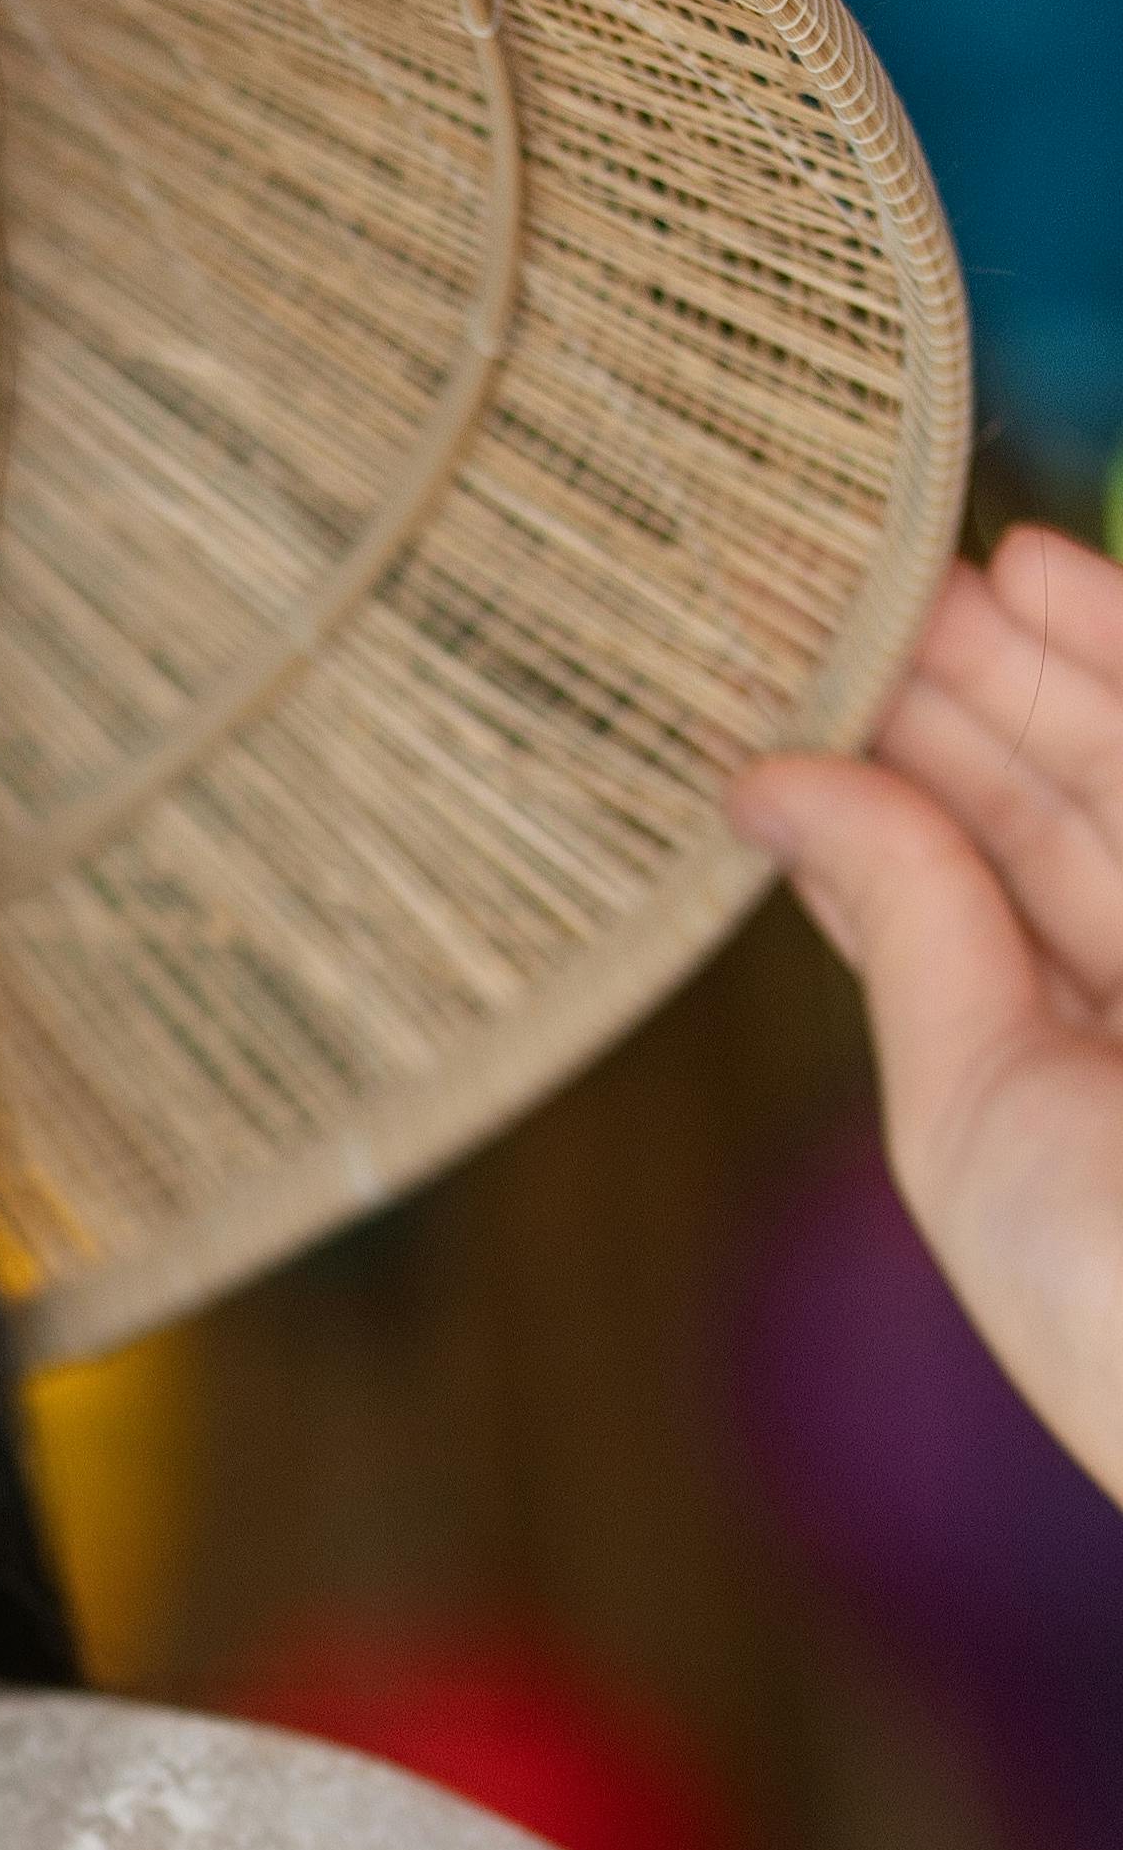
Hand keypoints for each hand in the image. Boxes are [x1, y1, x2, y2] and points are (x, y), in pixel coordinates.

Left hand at [732, 525, 1122, 1504]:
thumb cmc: (1111, 1283)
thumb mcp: (965, 1106)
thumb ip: (900, 921)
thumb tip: (763, 781)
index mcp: (1074, 1088)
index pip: (964, 907)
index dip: (887, 794)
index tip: (791, 698)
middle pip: (1052, 814)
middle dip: (958, 701)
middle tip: (842, 595)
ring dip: (1035, 655)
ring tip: (923, 567)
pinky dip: (1122, 650)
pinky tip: (1045, 572)